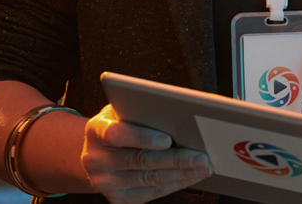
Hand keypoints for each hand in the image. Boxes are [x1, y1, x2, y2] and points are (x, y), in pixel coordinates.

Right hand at [81, 104, 210, 203]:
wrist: (98, 153)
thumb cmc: (119, 125)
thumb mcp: (123, 110)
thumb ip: (143, 109)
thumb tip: (183, 107)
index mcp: (97, 131)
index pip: (117, 134)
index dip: (143, 138)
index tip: (167, 139)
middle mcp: (97, 159)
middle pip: (141, 161)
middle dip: (176, 160)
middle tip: (202, 157)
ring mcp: (105, 182)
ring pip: (150, 179)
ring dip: (181, 174)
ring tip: (204, 167)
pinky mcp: (117, 198)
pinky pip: (151, 193)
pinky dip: (175, 184)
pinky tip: (190, 177)